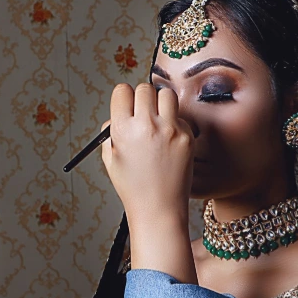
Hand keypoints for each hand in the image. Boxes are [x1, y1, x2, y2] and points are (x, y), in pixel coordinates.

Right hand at [101, 83, 196, 283]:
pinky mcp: (187, 136)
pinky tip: (169, 141)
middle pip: (144, 88)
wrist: (159, 209)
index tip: (126, 104)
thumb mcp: (111, 160)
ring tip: (158, 120)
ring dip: (161, 103)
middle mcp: (146, 125)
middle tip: (143, 111)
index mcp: (122, 130)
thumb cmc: (133, 187)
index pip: (122, 91)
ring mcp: (169, 130)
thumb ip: (111, 133)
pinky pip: (180, 116)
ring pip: (166, 95)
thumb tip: (117, 115)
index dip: (123, 97)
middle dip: (142, 97)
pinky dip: (175, 123)